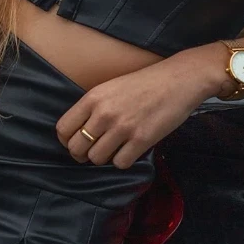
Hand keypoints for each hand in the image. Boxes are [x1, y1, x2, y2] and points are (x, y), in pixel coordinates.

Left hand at [56, 47, 229, 167]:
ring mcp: (122, 127)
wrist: (179, 80)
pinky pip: (120, 163)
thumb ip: (94, 107)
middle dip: (83, 154)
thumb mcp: (111, 87)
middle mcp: (104, 113)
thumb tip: (80, 132)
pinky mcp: (141, 140)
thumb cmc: (146, 83)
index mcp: (93, 98)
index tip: (78, 142)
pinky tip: (130, 150)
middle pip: (77, 148)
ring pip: (96, 158)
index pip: (63, 129)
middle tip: (95, 151)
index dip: (67, 140)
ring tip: (116, 148)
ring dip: (104, 158)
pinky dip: (123, 160)